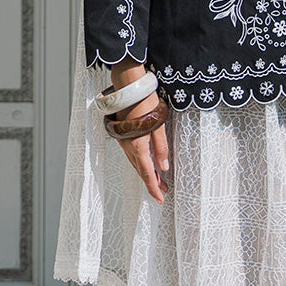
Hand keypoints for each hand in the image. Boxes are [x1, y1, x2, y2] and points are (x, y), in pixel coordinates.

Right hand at [111, 58, 169, 203]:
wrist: (127, 87)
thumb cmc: (144, 102)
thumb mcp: (158, 124)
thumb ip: (161, 147)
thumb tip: (163, 167)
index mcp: (138, 145)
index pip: (147, 173)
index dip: (154, 187)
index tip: (160, 198)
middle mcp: (128, 146)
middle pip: (140, 170)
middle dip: (151, 182)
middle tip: (163, 191)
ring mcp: (123, 140)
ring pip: (134, 162)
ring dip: (145, 172)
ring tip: (157, 179)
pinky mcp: (122, 134)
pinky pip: (131, 153)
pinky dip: (139, 162)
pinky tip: (145, 162)